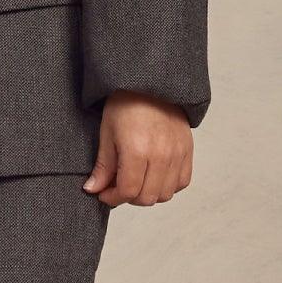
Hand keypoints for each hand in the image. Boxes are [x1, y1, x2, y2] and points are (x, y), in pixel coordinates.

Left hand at [84, 91, 192, 207]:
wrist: (150, 83)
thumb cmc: (126, 104)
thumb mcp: (107, 133)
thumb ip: (103, 167)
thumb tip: (94, 189)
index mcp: (137, 151)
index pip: (128, 192)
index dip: (113, 198)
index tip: (104, 193)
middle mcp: (161, 156)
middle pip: (147, 198)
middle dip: (128, 198)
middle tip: (117, 187)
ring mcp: (177, 154)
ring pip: (166, 194)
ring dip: (149, 194)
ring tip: (136, 180)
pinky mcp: (188, 150)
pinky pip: (182, 182)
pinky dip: (168, 185)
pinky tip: (154, 175)